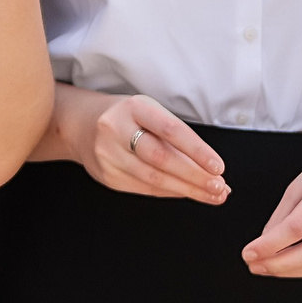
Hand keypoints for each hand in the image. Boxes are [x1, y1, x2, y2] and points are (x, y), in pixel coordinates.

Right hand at [71, 91, 228, 203]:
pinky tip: (187, 193)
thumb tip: (213, 170)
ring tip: (212, 195)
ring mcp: (107, 154)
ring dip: (187, 190)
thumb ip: (177, 137)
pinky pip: (144, 188)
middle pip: (161, 158)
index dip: (197, 150)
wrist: (80, 125)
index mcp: (133, 107)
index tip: (218, 167)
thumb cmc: (127, 118)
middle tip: (220, 188)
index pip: (171, 130)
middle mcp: (116, 129)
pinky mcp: (106, 175)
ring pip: (153, 179)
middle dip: (195, 176)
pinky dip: (170, 192)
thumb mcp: (149, 113)